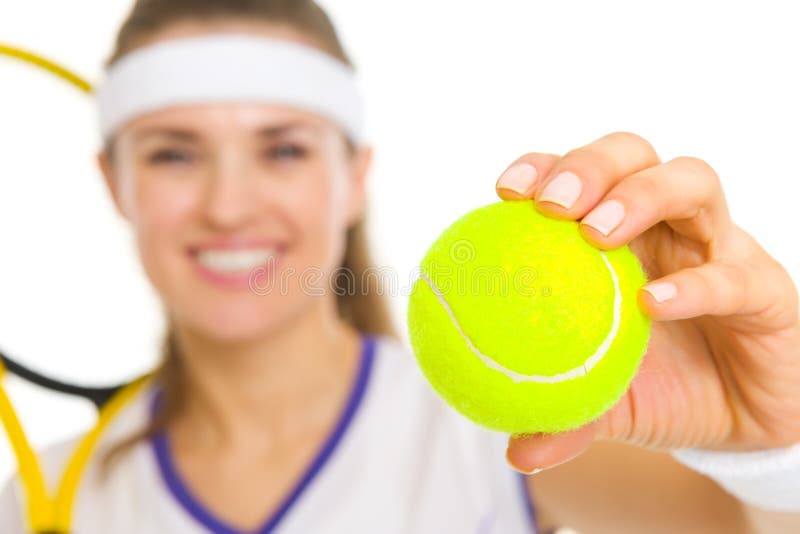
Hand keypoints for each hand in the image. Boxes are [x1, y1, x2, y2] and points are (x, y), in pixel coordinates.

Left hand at [497, 132, 799, 473]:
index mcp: (615, 236)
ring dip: (640, 195)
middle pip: (632, 155)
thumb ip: (563, 416)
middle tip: (551, 205)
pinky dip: (695, 283)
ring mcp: (717, 247)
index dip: (541, 168)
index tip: (504, 191)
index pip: (576, 177)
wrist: (742, 424)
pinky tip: (655, 303)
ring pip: (691, 182)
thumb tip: (516, 451)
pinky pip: (734, 274)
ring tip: (597, 231)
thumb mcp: (604, 402)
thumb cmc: (662, 389)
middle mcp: (665, 226)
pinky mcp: (765, 287)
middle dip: (589, 165)